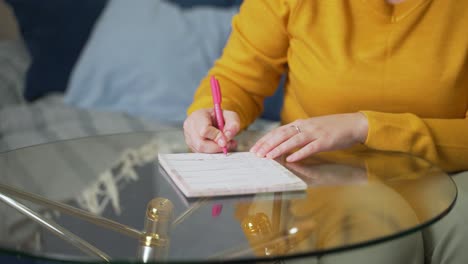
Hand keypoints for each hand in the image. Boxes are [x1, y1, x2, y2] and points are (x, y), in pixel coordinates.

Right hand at [183, 108, 240, 152]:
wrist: (210, 118)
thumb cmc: (219, 117)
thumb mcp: (230, 116)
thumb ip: (233, 124)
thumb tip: (228, 137)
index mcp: (198, 116)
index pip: (204, 130)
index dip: (216, 137)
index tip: (226, 140)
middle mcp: (189, 127)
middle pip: (201, 144)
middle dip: (217, 147)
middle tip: (228, 144)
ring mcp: (188, 138)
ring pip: (201, 151)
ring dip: (215, 150)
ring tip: (225, 144)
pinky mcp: (191, 146)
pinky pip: (201, 153)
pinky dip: (212, 151)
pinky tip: (218, 145)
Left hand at [250, 113, 367, 161]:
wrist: (354, 124)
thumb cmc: (332, 128)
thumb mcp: (311, 129)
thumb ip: (298, 135)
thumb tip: (282, 144)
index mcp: (301, 124)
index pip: (278, 131)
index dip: (265, 140)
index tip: (254, 148)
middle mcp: (305, 126)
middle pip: (282, 135)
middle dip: (267, 145)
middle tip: (256, 154)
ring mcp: (316, 133)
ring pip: (293, 140)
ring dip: (279, 148)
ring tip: (268, 157)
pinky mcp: (326, 141)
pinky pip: (310, 147)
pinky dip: (300, 153)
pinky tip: (291, 159)